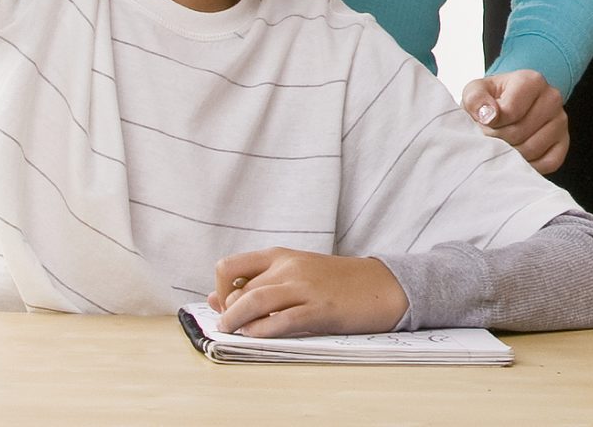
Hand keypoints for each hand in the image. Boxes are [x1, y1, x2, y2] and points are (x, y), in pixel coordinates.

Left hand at [210, 248, 407, 336]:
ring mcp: (304, 287)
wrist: (380, 286)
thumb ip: (255, 284)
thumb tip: (212, 300)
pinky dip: (260, 332)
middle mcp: (289, 267)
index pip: (229, 267)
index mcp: (280, 255)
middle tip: (233, 325)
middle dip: (228, 313)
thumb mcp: (293, 274)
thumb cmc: (334, 282)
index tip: (226, 305)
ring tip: (234, 333)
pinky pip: (278, 322)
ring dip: (234, 323)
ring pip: (252, 303)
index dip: (219, 290)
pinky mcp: (318, 309)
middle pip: (239, 292)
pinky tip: (258, 336)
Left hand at [460, 68, 568, 173]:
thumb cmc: (492, 99)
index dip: (490, 124)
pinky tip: (516, 157)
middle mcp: (552, 98)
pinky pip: (547, 164)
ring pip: (531, 150)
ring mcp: (560, 121)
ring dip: (510, 154)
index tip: (484, 123)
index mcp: (532, 81)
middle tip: (489, 136)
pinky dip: (528, 166)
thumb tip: (488, 116)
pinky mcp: (563, 143)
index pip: (510, 112)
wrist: (508, 104)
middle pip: (518, 133)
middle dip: (497, 140)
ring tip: (501, 144)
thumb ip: (476, 99)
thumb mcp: (476, 91)